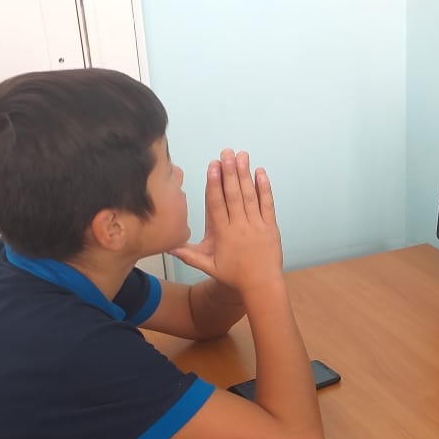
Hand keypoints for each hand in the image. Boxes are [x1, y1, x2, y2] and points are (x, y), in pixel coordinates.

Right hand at [171, 149, 282, 294]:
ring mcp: (257, 225)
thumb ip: (189, 255)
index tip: (213, 167)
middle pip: (233, 195)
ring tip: (242, 156)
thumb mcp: (209, 267)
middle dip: (230, 172)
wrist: (262, 285)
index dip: (214, 184)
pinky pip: (267, 204)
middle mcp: (240, 226)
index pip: (217, 204)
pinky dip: (264, 188)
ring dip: (245, 174)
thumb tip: (168, 247)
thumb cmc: (236, 277)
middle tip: (227, 153)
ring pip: (250, 196)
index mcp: (224, 234)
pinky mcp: (270, 226)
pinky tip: (260, 172)